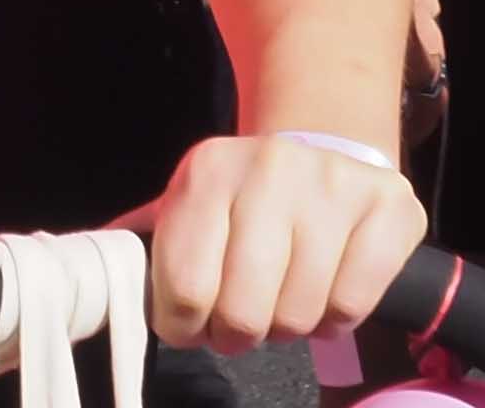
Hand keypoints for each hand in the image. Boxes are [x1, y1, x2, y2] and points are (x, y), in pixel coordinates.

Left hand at [132, 130, 422, 350]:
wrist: (326, 149)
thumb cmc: (245, 195)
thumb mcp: (191, 202)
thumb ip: (149, 239)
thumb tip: (96, 272)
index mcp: (206, 171)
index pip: (183, 284)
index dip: (184, 326)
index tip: (191, 330)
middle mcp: (267, 170)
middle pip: (243, 307)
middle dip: (236, 334)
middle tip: (240, 329)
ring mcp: (332, 187)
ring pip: (300, 312)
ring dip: (289, 328)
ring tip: (282, 307)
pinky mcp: (388, 209)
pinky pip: (354, 302)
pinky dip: (337, 319)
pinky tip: (325, 298)